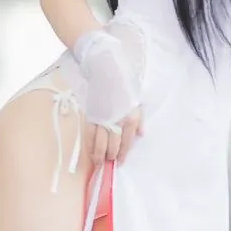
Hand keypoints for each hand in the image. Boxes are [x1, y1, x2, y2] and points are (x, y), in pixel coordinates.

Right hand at [71, 27, 144, 167]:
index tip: (120, 162)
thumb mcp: (136, 99)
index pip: (127, 141)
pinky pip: (89, 134)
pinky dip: (90, 144)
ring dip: (99, 154)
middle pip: (113, 144)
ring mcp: (102, 118)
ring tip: (99, 161)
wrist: (104, 67)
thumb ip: (138, 118)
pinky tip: (90, 151)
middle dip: (111, 156)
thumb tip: (141, 134)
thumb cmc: (123, 81)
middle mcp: (117, 120)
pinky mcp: (90, 114)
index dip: (123, 153)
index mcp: (130, 116)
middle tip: (109, 164)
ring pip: (100, 142)